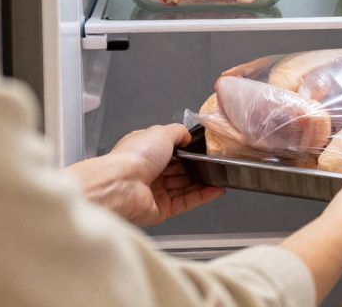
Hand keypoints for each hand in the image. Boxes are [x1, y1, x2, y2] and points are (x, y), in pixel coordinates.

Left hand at [67, 124, 223, 226]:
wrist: (121, 186)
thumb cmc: (135, 157)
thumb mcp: (161, 132)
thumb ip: (178, 132)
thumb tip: (188, 135)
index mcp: (145, 152)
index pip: (170, 151)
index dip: (187, 150)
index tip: (203, 149)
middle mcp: (148, 172)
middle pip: (178, 171)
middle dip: (196, 167)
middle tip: (214, 163)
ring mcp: (154, 193)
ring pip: (184, 188)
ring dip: (202, 182)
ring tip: (220, 177)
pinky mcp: (161, 210)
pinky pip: (185, 202)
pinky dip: (202, 196)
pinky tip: (216, 190)